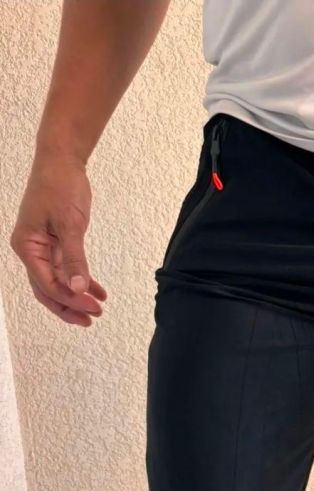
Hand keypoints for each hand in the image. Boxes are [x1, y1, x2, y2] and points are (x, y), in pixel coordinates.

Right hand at [9, 152, 106, 326]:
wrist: (62, 162)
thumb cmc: (61, 187)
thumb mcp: (70, 224)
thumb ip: (73, 258)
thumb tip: (77, 287)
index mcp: (27, 247)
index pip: (47, 284)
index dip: (70, 299)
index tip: (93, 307)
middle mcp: (30, 251)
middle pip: (47, 289)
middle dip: (70, 306)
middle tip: (93, 318)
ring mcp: (42, 249)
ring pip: (57, 283)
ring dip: (76, 297)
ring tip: (98, 310)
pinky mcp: (55, 244)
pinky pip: (66, 270)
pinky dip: (82, 280)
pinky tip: (99, 291)